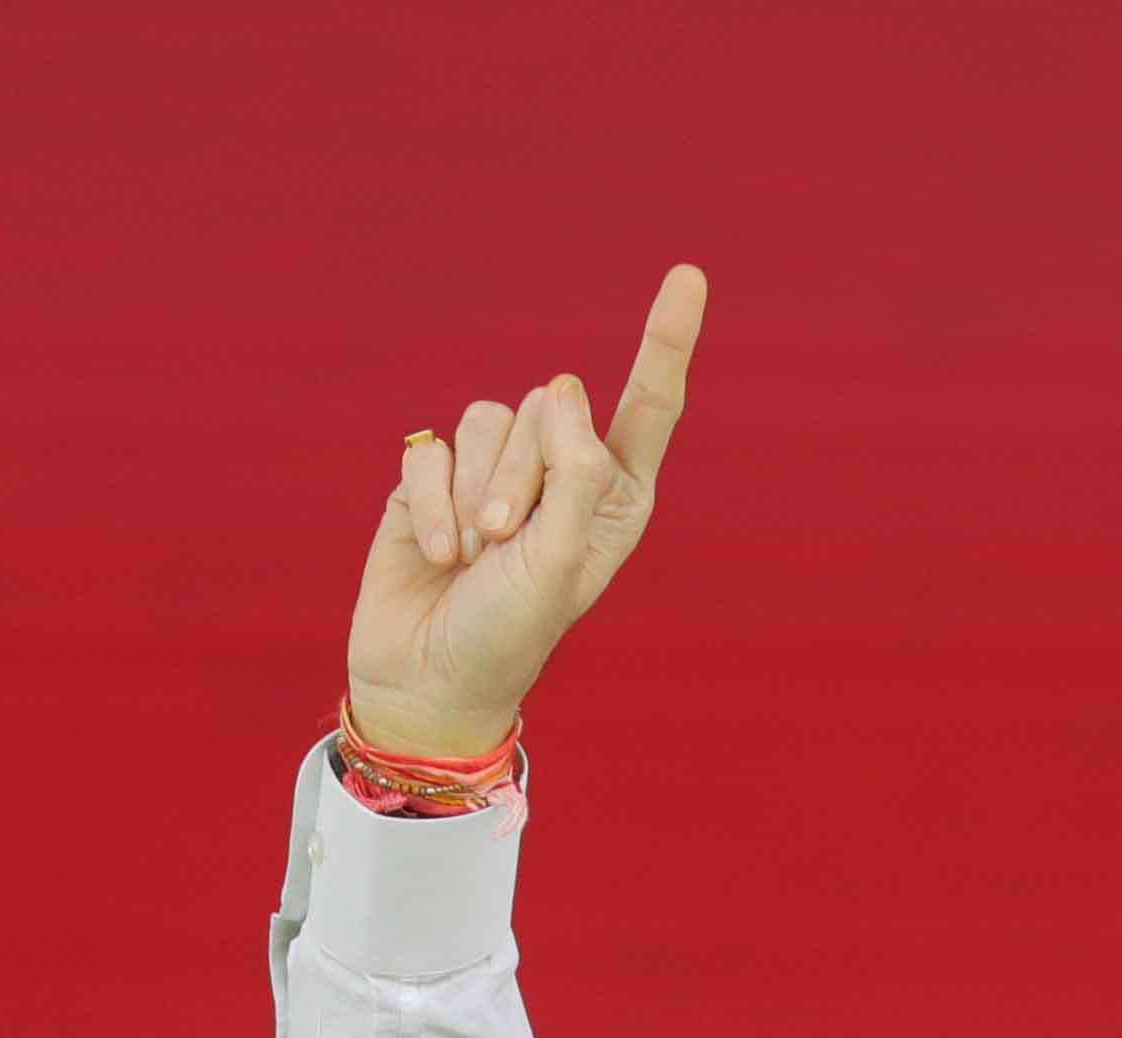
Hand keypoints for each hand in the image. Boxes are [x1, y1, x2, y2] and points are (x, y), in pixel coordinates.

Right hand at [344, 264, 707, 762]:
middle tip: (506, 544)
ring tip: (474, 553)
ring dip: (476, 493)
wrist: (431, 677)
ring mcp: (495, 473)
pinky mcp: (434, 478)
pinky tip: (437, 555)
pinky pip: (432, 453)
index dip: (665, 342)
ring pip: (489, 420)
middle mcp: (561, 475)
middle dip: (522, 475)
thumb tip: (568, 391)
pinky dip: (431, 506)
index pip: (647, 408)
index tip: (690, 276)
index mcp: (613, 497)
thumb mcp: (559, 560)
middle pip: (548, 408)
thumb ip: (574, 472)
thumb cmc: (510, 632)